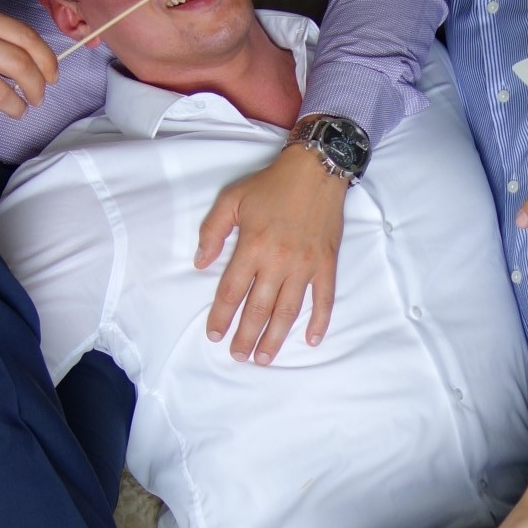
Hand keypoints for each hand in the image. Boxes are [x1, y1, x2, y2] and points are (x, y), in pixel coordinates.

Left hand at [196, 143, 349, 362]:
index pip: (232, 291)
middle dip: (246, 337)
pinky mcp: (326, 264)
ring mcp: (305, 265)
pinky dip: (319, 321)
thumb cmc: (271, 183)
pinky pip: (324, 298)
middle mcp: (279, 261)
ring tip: (264, 358)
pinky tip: (310, 339)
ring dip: (275, 337)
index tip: (214, 335)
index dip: (221, 316)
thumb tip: (201, 263)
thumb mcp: (231, 198)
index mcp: (253, 246)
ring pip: (288, 310)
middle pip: (259, 309)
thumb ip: (212, 231)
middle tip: (238, 356)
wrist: (316, 169)